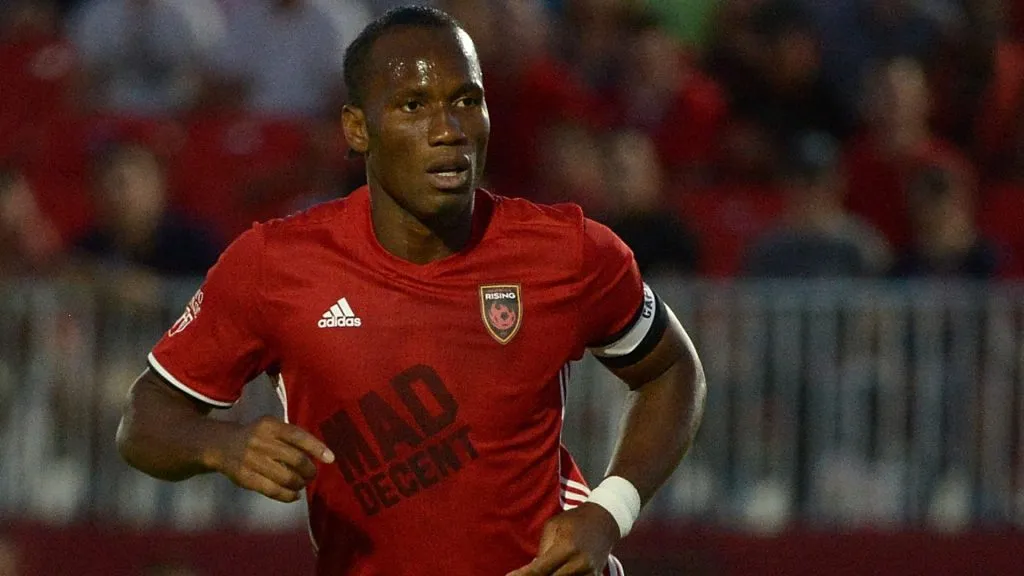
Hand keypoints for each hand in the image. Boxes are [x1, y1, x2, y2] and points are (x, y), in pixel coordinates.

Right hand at [209, 416, 334, 502]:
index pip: (298, 436)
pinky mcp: (245, 477)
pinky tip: (293, 495)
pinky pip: (272, 490)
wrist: (221, 445)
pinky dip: (287, 495)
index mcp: (270, 425)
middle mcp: (260, 441)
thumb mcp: (271, 428)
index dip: (316, 447)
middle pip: (294, 459)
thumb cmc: (256, 436)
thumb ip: (291, 438)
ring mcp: (251, 459)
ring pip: (285, 477)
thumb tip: (320, 455)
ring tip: (301, 484)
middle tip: (312, 475)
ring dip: (299, 483)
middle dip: (309, 470)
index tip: (331, 458)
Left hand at [506, 503, 619, 575]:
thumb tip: (530, 572)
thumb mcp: (553, 527)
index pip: (539, 570)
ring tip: (536, 573)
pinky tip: (554, 572)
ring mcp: (589, 574)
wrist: (604, 521)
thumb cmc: (573, 521)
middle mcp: (579, 564)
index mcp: (566, 548)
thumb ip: (542, 551)